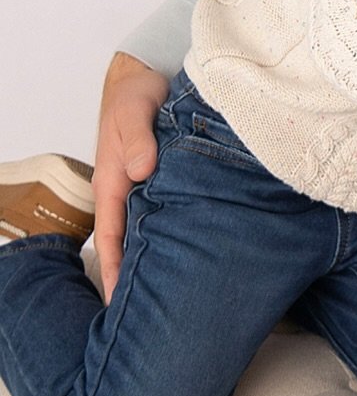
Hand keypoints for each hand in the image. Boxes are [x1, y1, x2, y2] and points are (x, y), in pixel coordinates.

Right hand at [93, 52, 167, 301]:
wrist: (151, 75)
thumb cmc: (137, 93)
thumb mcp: (133, 109)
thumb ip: (137, 137)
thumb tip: (141, 170)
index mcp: (116, 182)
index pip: (114, 236)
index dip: (115, 271)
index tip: (119, 306)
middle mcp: (134, 191)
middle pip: (135, 244)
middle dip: (139, 280)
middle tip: (155, 320)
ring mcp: (155, 187)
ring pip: (157, 233)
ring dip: (164, 261)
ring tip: (182, 298)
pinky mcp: (177, 179)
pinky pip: (178, 214)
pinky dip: (183, 236)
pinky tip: (203, 255)